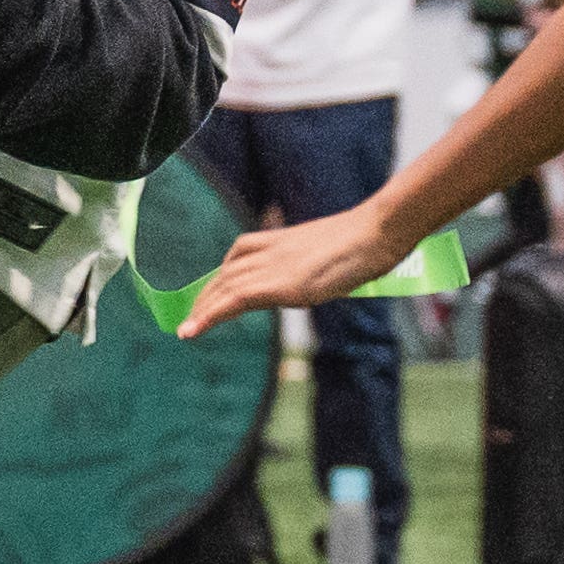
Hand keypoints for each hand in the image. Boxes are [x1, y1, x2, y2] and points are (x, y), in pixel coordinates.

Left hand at [177, 206, 412, 340]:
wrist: (375, 233)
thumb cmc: (368, 242)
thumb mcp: (333, 253)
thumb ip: (315, 265)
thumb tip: (316, 280)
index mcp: (282, 240)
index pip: (239, 255)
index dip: (222, 275)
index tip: (211, 291)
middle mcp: (271, 250)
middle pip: (227, 272)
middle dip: (207, 295)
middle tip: (191, 316)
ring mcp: (274, 266)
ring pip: (225, 286)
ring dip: (202, 308)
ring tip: (188, 328)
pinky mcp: (279, 284)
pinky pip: (233, 300)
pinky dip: (209, 316)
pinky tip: (194, 330)